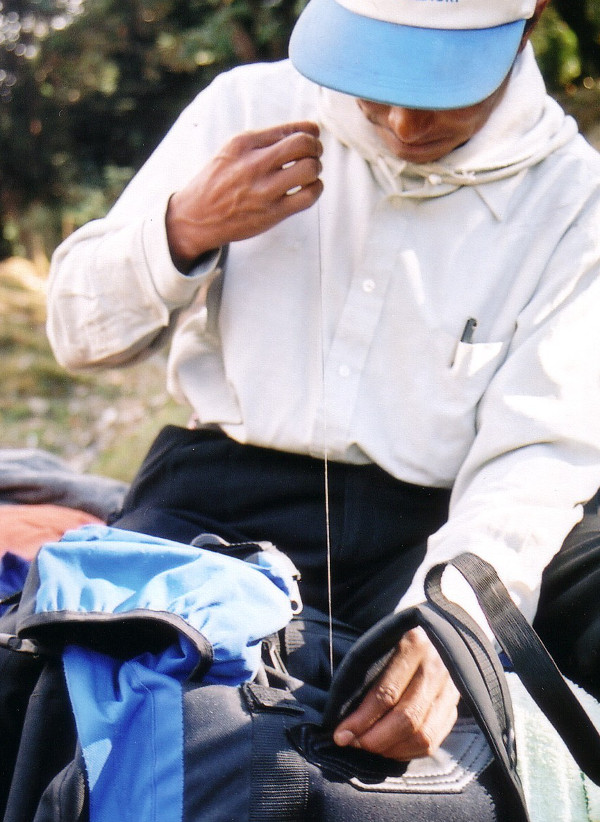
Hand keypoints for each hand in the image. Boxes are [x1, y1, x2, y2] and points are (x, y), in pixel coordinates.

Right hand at [166, 121, 322, 269]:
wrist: (196, 217)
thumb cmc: (217, 181)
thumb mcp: (232, 150)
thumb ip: (265, 139)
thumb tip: (307, 129)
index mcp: (244, 143)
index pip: (290, 129)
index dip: (309, 132)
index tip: (312, 136)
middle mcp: (254, 164)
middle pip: (304, 145)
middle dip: (315, 148)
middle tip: (313, 154)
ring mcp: (264, 190)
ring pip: (309, 169)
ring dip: (316, 168)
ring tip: (309, 173)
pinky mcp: (272, 213)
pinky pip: (308, 197)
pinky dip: (316, 189)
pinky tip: (309, 188)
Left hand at [333, 627, 459, 760]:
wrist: (434, 630)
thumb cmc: (395, 639)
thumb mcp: (381, 643)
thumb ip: (367, 675)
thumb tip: (345, 718)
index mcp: (414, 645)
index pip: (386, 693)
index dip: (362, 719)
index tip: (341, 734)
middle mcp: (437, 666)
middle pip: (407, 718)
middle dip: (375, 739)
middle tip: (355, 743)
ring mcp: (451, 688)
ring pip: (423, 734)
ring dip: (392, 749)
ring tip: (370, 747)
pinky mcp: (455, 705)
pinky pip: (434, 740)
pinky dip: (409, 751)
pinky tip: (390, 748)